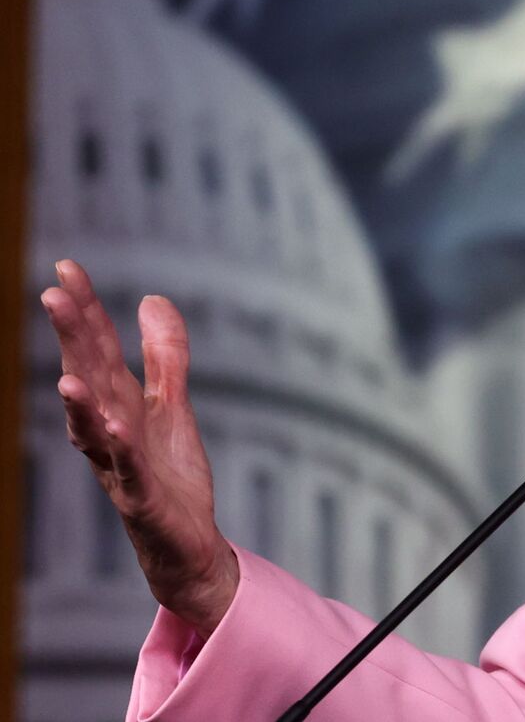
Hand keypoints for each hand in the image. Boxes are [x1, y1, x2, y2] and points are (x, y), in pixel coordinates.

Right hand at [40, 260, 236, 635]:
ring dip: (80, 401)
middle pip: (87, 378)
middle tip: (53, 296)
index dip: (84, 311)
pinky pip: (128, 470)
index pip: (96, 350)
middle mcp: (108, 430)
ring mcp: (120, 464)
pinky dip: (121, 448)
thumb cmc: (170, 474)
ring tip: (68, 374)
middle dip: (71, 340)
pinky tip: (118, 426)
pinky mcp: (141, 497)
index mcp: (117, 403)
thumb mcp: (172, 405)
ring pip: (94, 428)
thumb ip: (165, 355)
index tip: (67, 268)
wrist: (186, 542)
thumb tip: (151, 299)